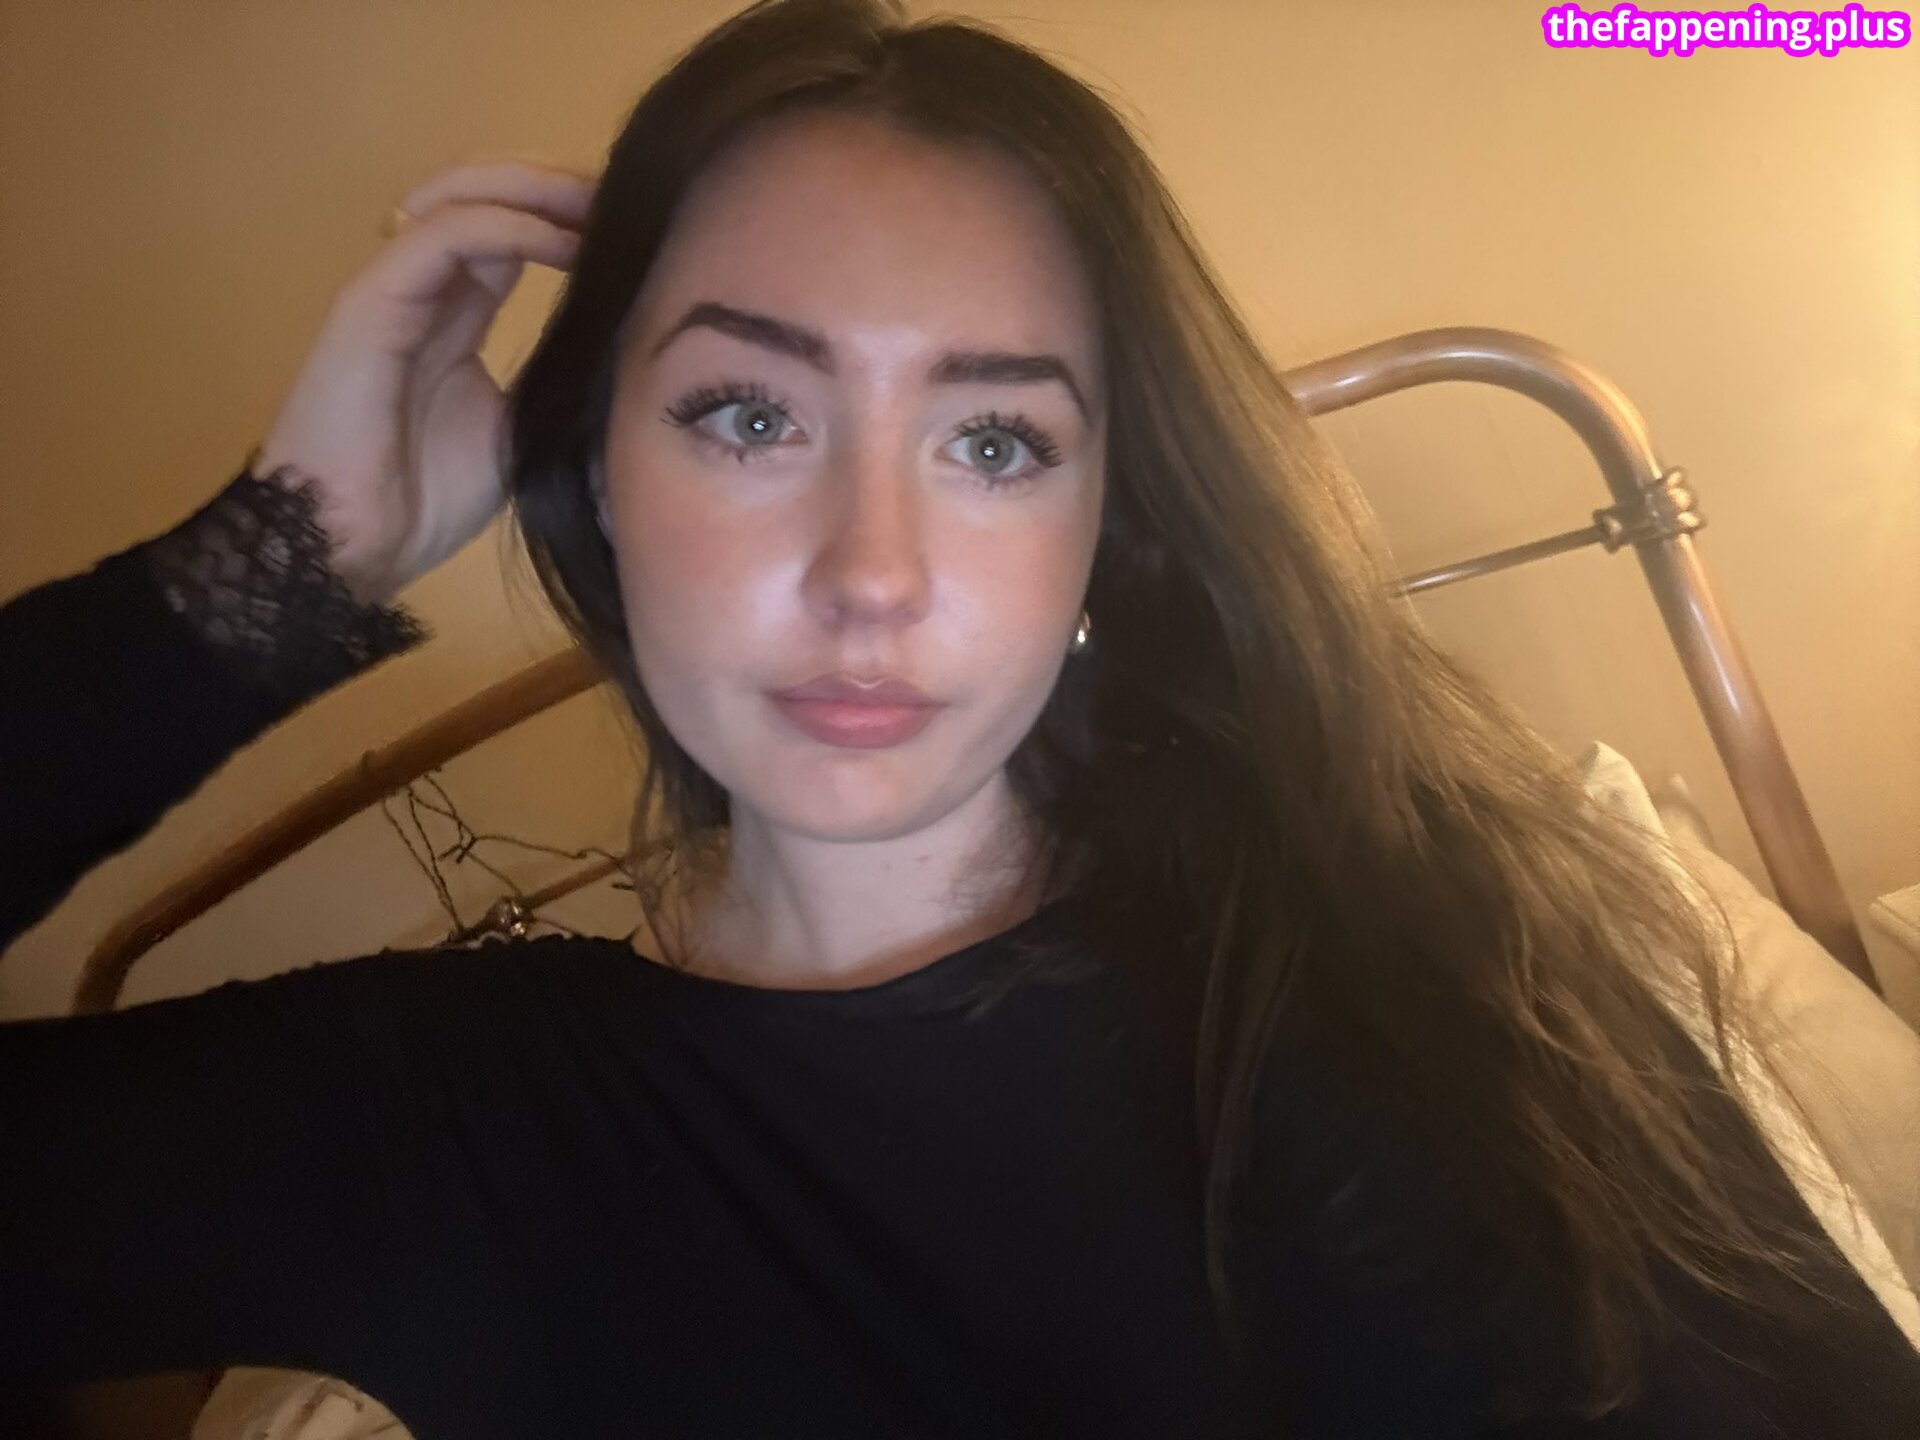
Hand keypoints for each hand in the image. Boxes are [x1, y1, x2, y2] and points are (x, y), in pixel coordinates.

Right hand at [254, 159, 593, 605]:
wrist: (351, 544)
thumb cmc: (425, 500)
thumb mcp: (520, 430)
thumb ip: (555, 377)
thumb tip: (627, 351)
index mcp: (457, 312)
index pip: (517, 231)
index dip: (575, 216)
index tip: (645, 226)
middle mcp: (426, 285)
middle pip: (492, 194)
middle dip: (561, 183)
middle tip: (630, 193)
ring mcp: (396, 286)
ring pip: (466, 195)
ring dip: (539, 187)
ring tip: (601, 203)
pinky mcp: (373, 299)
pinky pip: (445, 235)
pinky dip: (510, 225)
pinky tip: (564, 241)